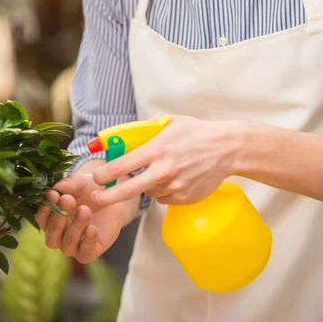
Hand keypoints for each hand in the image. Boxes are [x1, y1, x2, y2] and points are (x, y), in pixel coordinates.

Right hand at [35, 173, 126, 263]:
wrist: (112, 196)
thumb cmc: (89, 189)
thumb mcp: (78, 182)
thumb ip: (65, 186)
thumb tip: (52, 191)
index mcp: (50, 220)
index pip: (41, 220)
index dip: (45, 209)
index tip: (53, 195)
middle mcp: (59, 236)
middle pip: (52, 236)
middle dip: (59, 218)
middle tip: (68, 200)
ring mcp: (73, 245)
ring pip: (67, 245)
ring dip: (75, 227)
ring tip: (85, 210)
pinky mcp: (90, 251)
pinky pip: (85, 254)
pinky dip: (88, 242)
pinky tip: (92, 228)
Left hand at [91, 116, 242, 206]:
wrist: (227, 148)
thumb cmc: (196, 132)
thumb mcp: (170, 122)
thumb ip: (147, 128)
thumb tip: (126, 134)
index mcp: (157, 149)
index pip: (122, 166)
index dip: (104, 174)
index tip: (96, 178)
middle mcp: (164, 170)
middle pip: (127, 190)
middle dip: (107, 197)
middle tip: (95, 200)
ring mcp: (175, 186)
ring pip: (149, 193)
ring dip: (146, 186)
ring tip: (160, 171)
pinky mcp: (185, 197)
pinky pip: (164, 198)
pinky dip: (164, 190)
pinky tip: (174, 178)